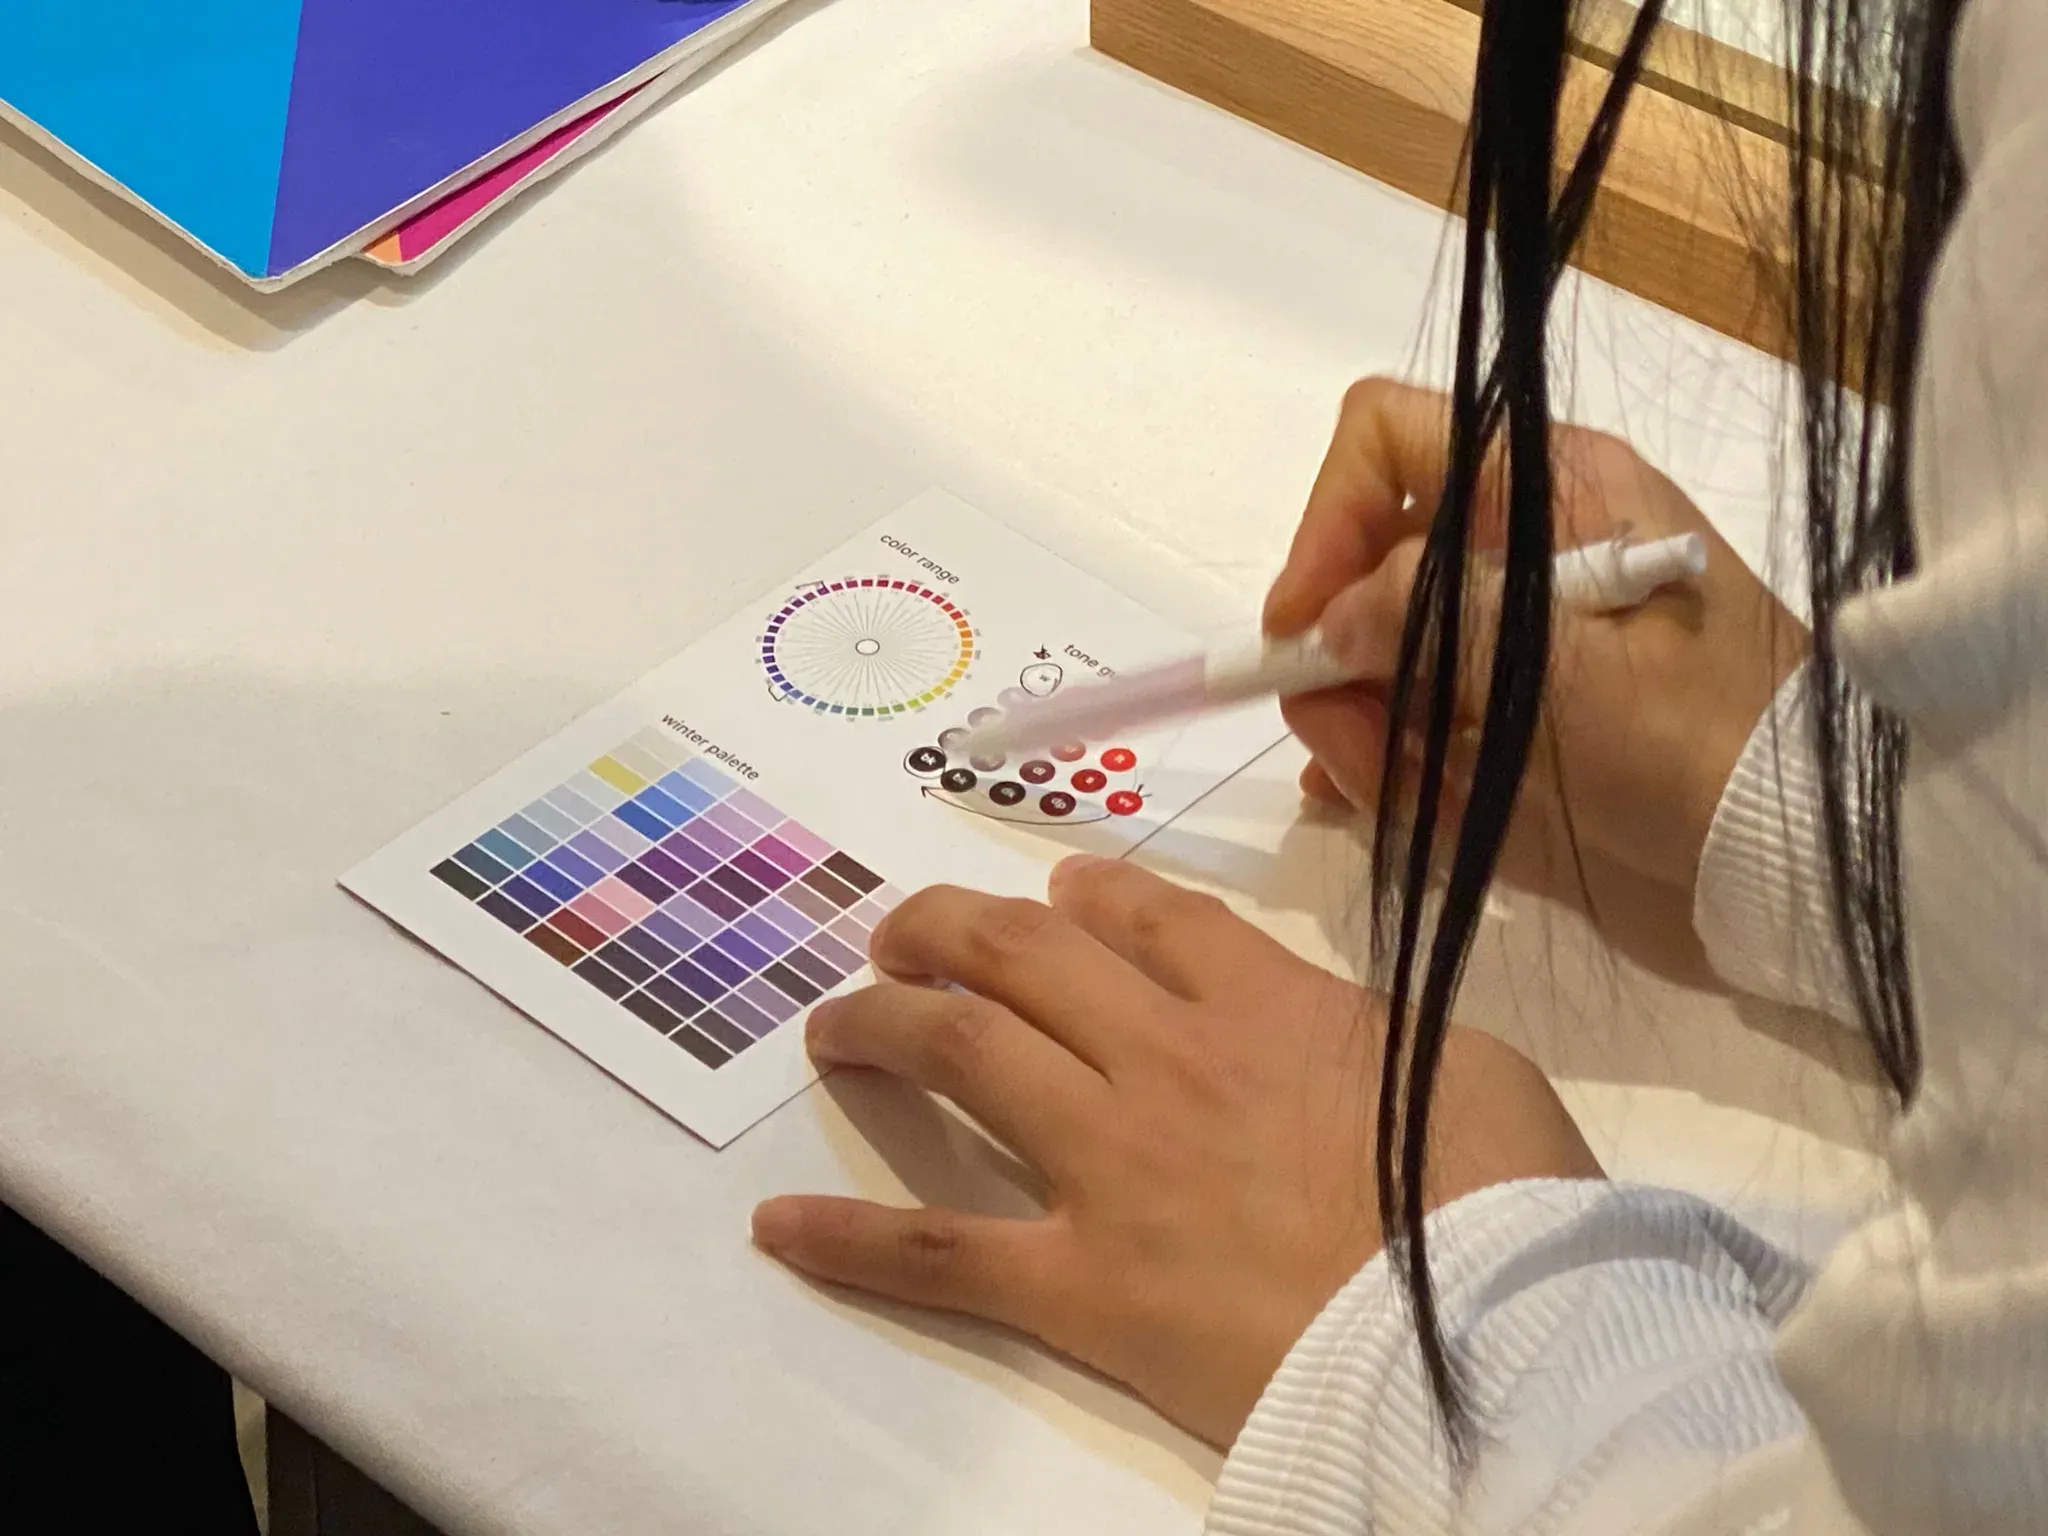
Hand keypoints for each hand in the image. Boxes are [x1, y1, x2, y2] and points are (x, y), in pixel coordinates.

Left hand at [753, 859, 1599, 1447]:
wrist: (1485, 1339)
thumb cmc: (1503, 1203)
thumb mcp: (1469, 1066)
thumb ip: (1373, 1026)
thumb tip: (1327, 1021)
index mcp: (1263, 1003)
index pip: (1146, 916)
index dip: (1084, 891)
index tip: (1051, 889)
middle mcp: (1162, 1058)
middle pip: (1021, 956)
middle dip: (943, 928)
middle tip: (896, 932)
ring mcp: (1109, 1164)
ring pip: (962, 1053)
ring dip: (880, 1022)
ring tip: (834, 1021)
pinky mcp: (1079, 1280)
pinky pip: (942, 1249)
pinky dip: (853, 1238)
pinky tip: (780, 1225)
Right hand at [1265, 379, 1805, 981]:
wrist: (1793, 855)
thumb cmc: (1697, 739)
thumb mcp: (1561, 663)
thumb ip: (1431, 621)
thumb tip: (1322, 624)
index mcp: (1547, 490)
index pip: (1387, 439)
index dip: (1328, 518)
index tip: (1305, 624)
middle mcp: (1516, 550)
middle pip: (1361, 561)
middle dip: (1335, 654)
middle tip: (1341, 734)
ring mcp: (1507, 643)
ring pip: (1372, 659)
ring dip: (1359, 726)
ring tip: (1395, 789)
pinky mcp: (1507, 726)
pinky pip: (1404, 729)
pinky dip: (1381, 769)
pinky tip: (1382, 802)